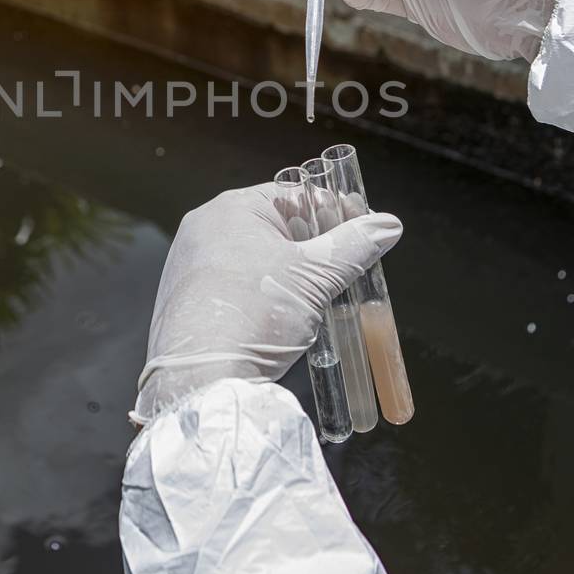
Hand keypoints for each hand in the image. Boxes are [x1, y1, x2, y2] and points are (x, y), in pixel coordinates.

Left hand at [131, 183, 401, 424]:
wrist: (201, 377)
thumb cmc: (254, 315)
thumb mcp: (316, 276)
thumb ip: (354, 245)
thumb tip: (387, 225)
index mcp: (232, 208)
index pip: (295, 196)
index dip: (333, 212)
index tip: (361, 231)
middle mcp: (205, 228)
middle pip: (275, 227)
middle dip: (313, 247)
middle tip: (344, 268)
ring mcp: (190, 263)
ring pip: (256, 258)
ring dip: (290, 273)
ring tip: (317, 296)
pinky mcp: (186, 297)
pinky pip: (235, 283)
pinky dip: (262, 294)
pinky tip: (281, 315)